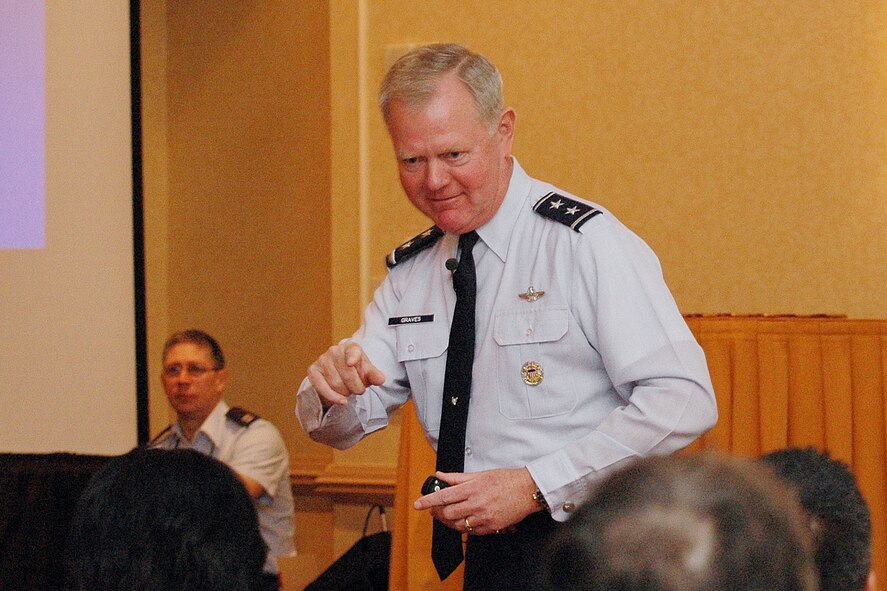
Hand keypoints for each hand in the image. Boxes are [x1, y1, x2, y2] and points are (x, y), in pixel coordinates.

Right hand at [306, 342, 384, 406]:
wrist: (338, 371)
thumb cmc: (356, 370)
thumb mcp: (367, 371)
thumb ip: (374, 375)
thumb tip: (380, 380)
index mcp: (351, 347)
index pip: (353, 352)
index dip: (352, 358)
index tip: (351, 363)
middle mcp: (334, 351)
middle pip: (348, 375)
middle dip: (356, 387)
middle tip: (359, 390)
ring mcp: (322, 360)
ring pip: (336, 384)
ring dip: (346, 393)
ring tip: (349, 390)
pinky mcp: (313, 370)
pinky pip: (322, 388)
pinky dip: (333, 397)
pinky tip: (342, 401)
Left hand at [413, 467, 539, 534]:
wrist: (528, 490)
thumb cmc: (506, 480)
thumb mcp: (481, 474)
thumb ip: (458, 477)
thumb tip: (440, 475)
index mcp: (473, 488)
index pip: (444, 496)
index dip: (428, 501)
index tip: (418, 504)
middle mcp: (477, 504)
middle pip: (448, 513)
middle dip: (437, 512)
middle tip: (434, 509)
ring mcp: (484, 517)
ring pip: (457, 525)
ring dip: (448, 521)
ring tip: (446, 515)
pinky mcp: (491, 527)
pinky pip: (470, 531)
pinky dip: (463, 527)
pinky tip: (463, 520)